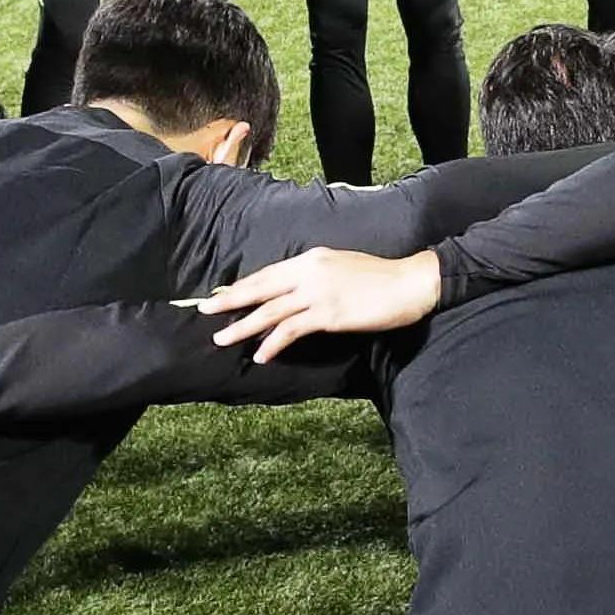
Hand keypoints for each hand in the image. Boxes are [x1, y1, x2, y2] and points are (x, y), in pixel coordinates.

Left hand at [192, 246, 440, 360]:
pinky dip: (273, 343)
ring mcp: (317, 293)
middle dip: (230, 301)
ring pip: (269, 310)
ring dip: (243, 327)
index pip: (268, 273)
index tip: (222, 295)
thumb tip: (296, 293)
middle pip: (260, 287)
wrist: (410, 283)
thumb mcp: (342, 268)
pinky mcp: (328, 314)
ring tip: (222, 339)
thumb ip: (317, 276)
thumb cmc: (380, 278)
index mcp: (312, 258)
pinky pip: (291, 330)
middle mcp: (309, 271)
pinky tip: (261, 355)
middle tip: (205, 312)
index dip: (243, 286)